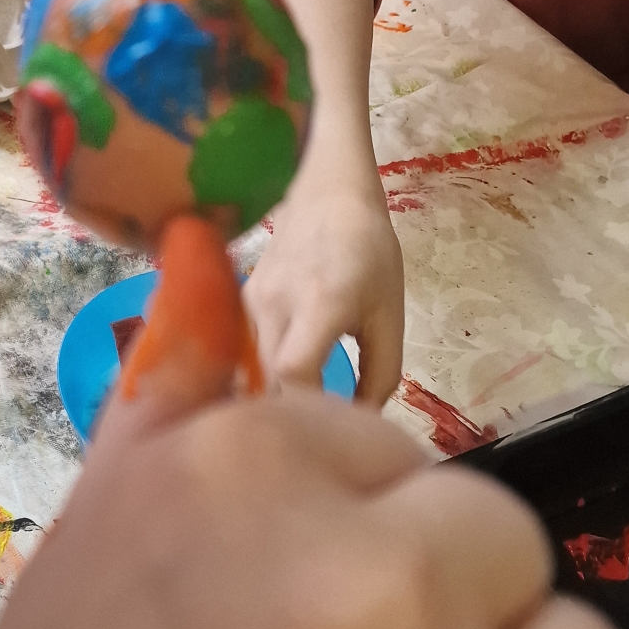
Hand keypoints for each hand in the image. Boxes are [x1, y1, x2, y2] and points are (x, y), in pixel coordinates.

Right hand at [247, 172, 405, 402]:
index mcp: (320, 302)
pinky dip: (256, 373)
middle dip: (287, 411)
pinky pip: (240, 350)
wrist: (329, 197)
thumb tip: (362, 419)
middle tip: (315, 430)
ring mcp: (249, 300)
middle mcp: (274, 302)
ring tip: (295, 413)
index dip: (309, 406)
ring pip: (246, 368)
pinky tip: (275, 384)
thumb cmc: (370, 254)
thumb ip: (382, 373)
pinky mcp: (238, 300)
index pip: (294, 370)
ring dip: (269, 394)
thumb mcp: (390, 314)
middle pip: (263, 378)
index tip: (332, 425)